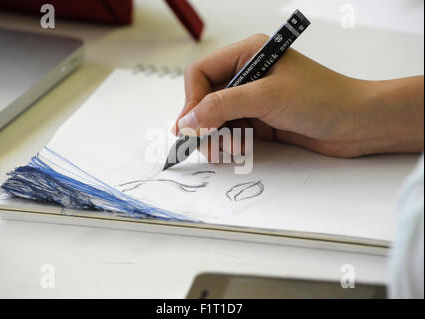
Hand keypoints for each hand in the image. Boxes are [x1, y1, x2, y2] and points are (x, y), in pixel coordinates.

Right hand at [171, 34, 423, 157]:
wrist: (357, 124)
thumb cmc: (322, 98)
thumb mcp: (266, 96)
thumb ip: (223, 105)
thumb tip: (189, 119)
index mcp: (248, 54)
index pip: (202, 73)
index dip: (192, 100)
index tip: (190, 126)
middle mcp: (248, 76)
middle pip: (207, 99)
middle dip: (203, 124)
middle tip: (203, 145)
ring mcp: (255, 100)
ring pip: (218, 119)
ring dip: (216, 137)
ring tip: (224, 151)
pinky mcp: (262, 121)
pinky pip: (234, 132)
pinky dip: (230, 143)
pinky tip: (236, 151)